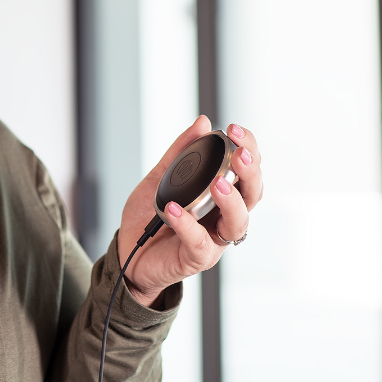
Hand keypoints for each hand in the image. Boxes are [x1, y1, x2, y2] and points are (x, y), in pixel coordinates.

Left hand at [116, 116, 263, 307]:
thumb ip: (180, 152)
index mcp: (221, 195)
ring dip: (231, 200)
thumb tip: (202, 123)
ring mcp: (214, 239)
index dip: (249, 149)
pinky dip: (187, 223)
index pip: (247, 171)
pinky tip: (175, 208)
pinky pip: (199, 241)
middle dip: (250, 172)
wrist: (128, 251)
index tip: (234, 130)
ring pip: (237, 222)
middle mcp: (224, 217)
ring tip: (217, 183)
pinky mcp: (197, 258)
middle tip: (239, 153)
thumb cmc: (149, 217)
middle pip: (253, 194)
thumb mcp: (161, 177)